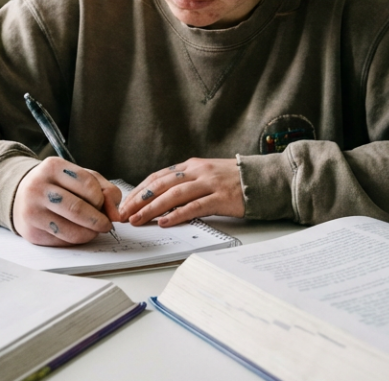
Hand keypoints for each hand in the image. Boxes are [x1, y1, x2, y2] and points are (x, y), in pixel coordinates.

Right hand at [13, 158, 122, 245]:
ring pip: (70, 229)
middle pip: (77, 208)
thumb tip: (115, 213)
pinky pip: (62, 241)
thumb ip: (104, 189)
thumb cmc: (58, 186)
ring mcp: (31, 210)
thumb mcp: (79, 177)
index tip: (105, 206)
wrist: (21, 197)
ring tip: (94, 230)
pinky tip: (77, 233)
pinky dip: (76, 239)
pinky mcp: (31, 231)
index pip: (87, 184)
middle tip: (106, 225)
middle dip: (98, 220)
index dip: (102, 198)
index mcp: (53, 167)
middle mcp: (38, 187)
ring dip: (89, 233)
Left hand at [117, 158, 243, 227]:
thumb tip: (161, 199)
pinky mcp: (221, 197)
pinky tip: (164, 222)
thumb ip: (186, 183)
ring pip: (174, 195)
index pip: (158, 176)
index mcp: (192, 165)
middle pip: (161, 184)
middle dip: (140, 200)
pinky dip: (177, 214)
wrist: (264, 180)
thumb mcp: (207, 176)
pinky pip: (194, 207)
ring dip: (153, 208)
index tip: (126, 203)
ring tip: (138, 220)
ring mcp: (210, 183)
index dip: (140, 190)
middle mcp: (198, 171)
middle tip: (125, 213)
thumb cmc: (234, 182)